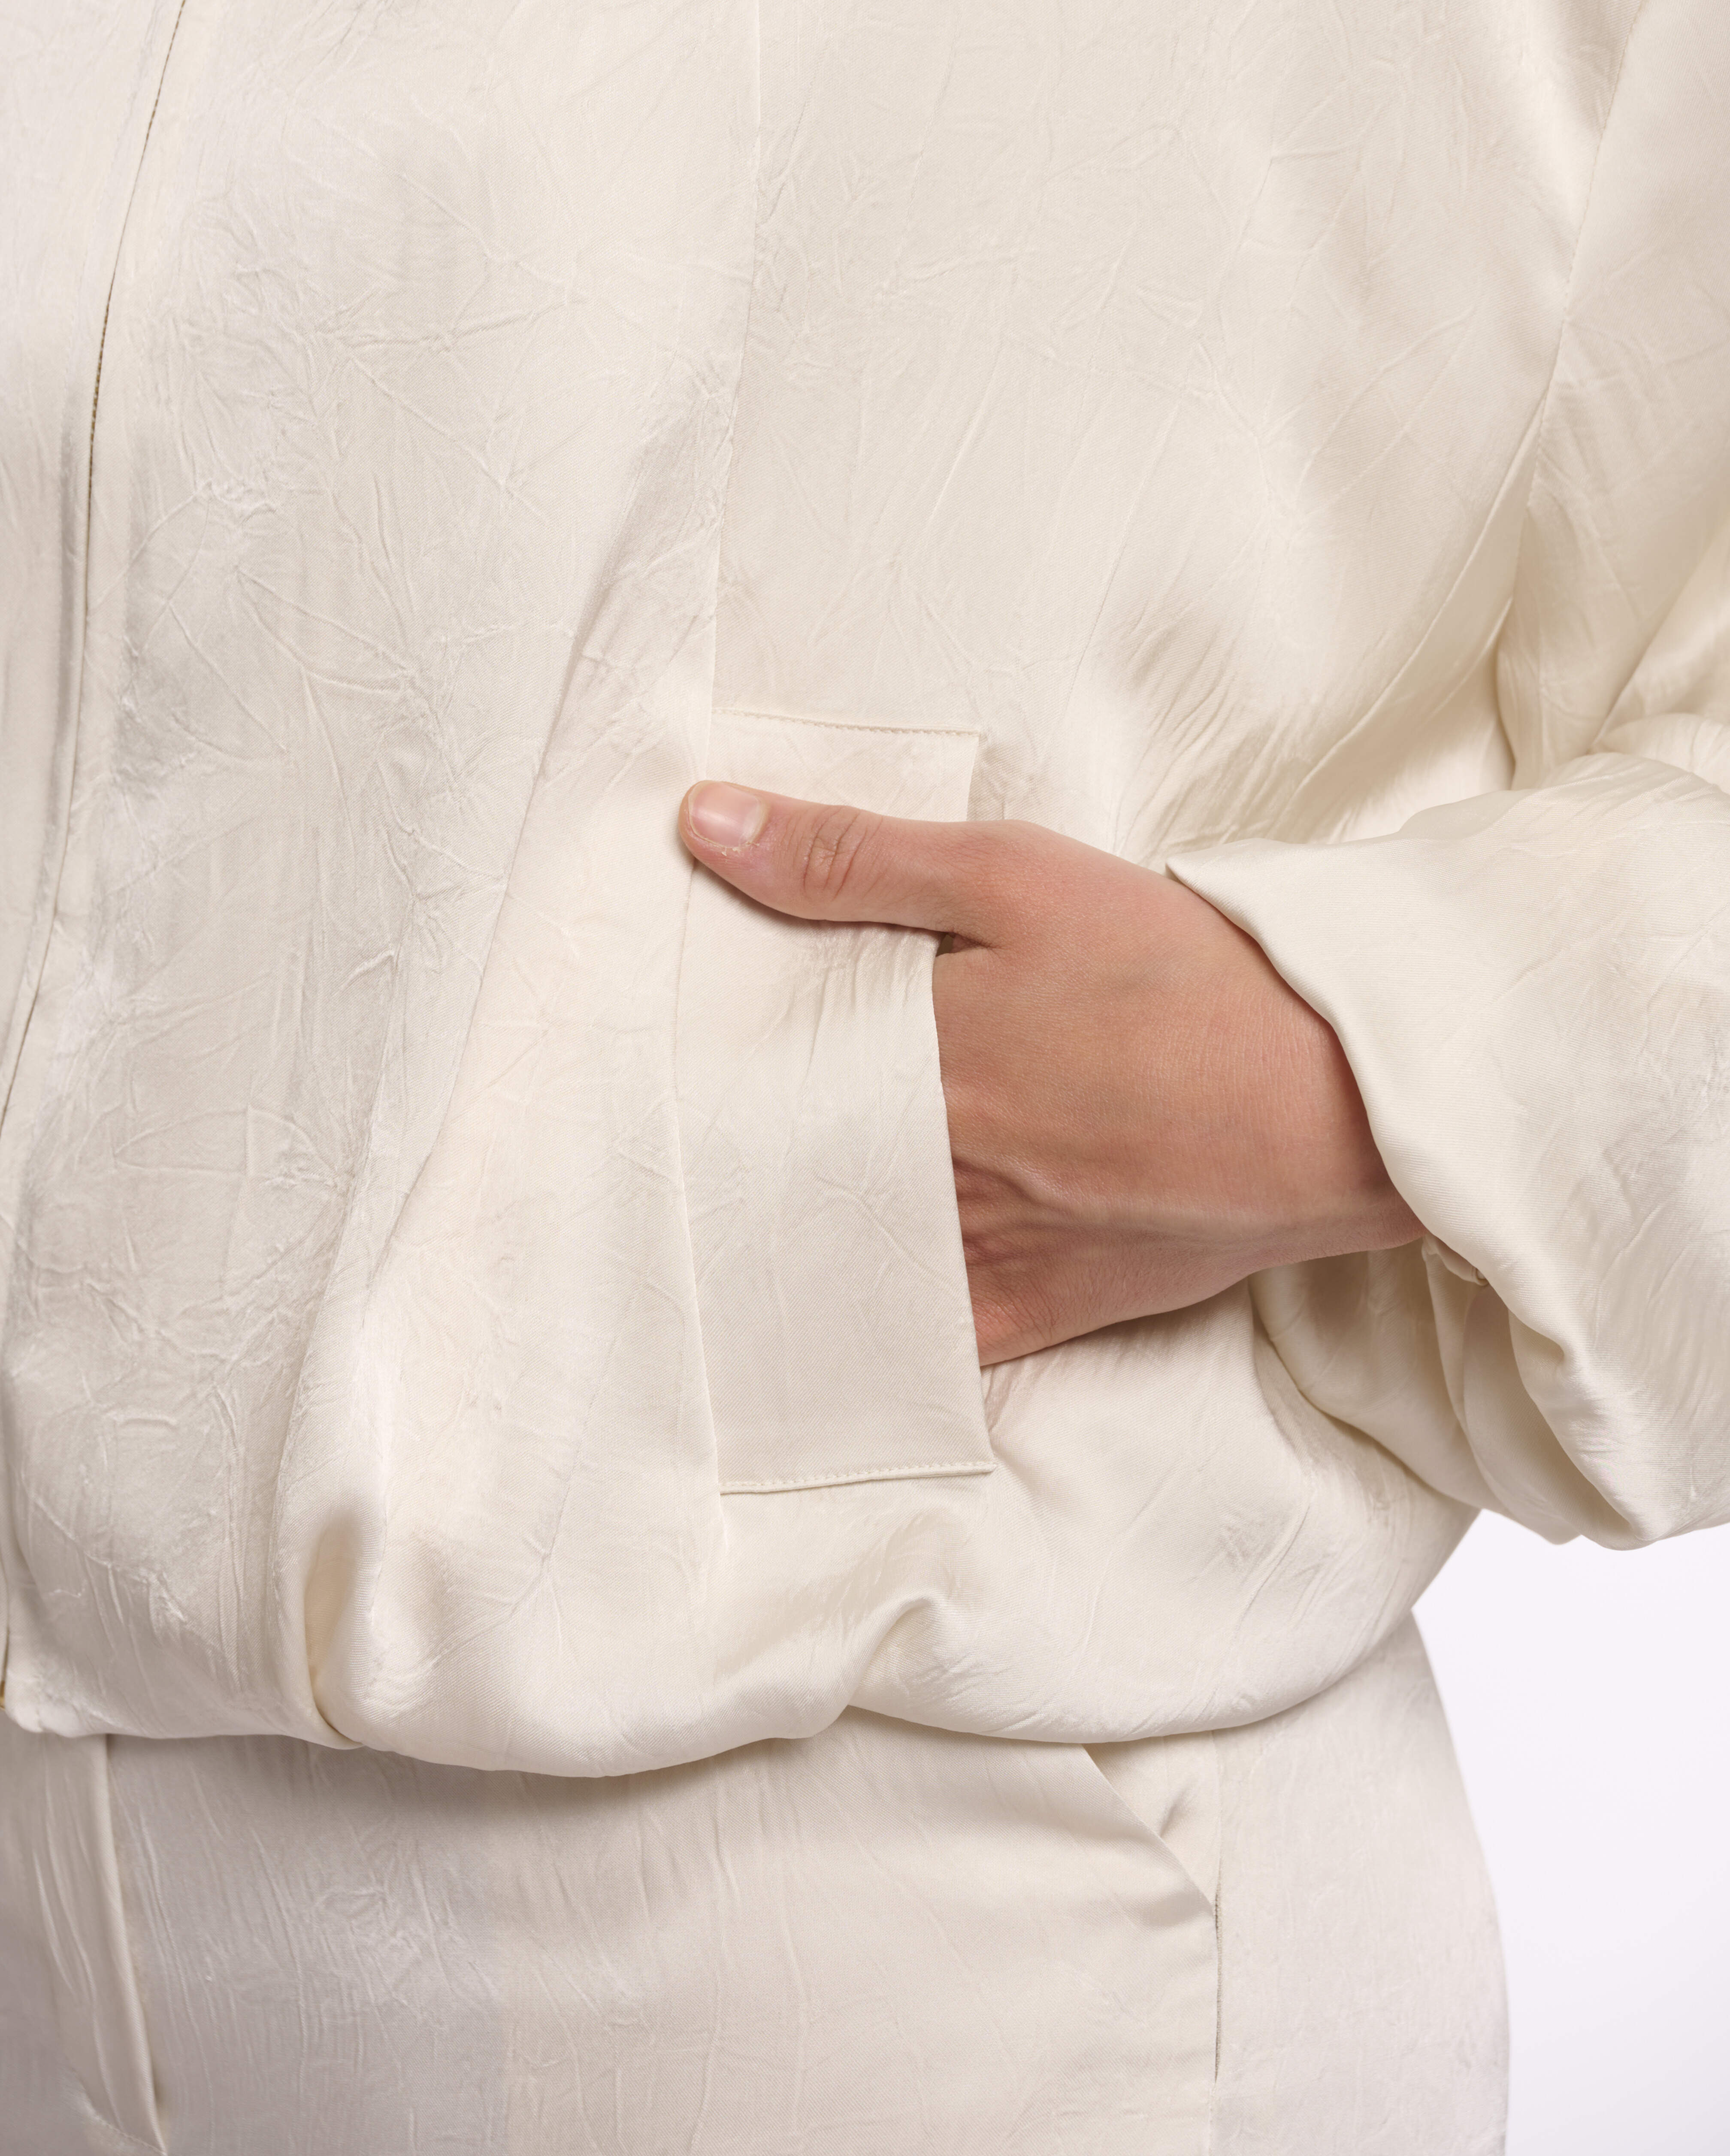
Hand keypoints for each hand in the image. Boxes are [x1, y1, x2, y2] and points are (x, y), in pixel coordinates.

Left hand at [679, 784, 1419, 1364]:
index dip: (704, 1046)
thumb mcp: (1014, 876)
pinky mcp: (1039, 1309)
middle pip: (786, 1158)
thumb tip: (704, 825)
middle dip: (729, 1140)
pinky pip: (921, 1334)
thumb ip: (854, 857)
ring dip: (782, 1226)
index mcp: (912, 1055)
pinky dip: (867, 1323)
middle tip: (666, 1124)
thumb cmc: (1179, 976)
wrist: (1332, 1103)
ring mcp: (980, 1249)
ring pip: (838, 1248)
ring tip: (722, 1206)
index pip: (760, 1057)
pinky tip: (824, 1308)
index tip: (652, 1037)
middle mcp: (926, 1164)